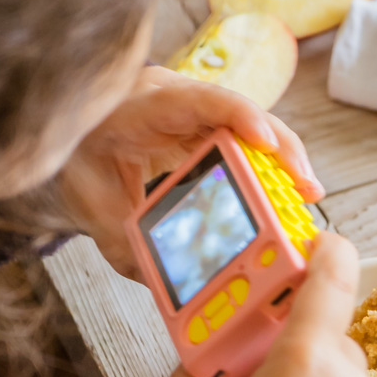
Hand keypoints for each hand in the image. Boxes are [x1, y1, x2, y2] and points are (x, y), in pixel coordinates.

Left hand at [59, 65, 323, 277]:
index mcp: (146, 105)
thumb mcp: (91, 202)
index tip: (267, 144)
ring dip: (282, 161)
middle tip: (307, 188)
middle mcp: (179, 98)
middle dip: (280, 149)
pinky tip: (285, 194)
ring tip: (305, 194)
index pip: (201, 100)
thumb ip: (123, 240)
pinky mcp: (208, 128)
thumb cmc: (78, 160)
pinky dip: (268, 168)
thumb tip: (160, 278)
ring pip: (251, 127)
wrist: (69, 140)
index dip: (240, 117)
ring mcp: (197, 111)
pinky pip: (245, 143)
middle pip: (242, 113)